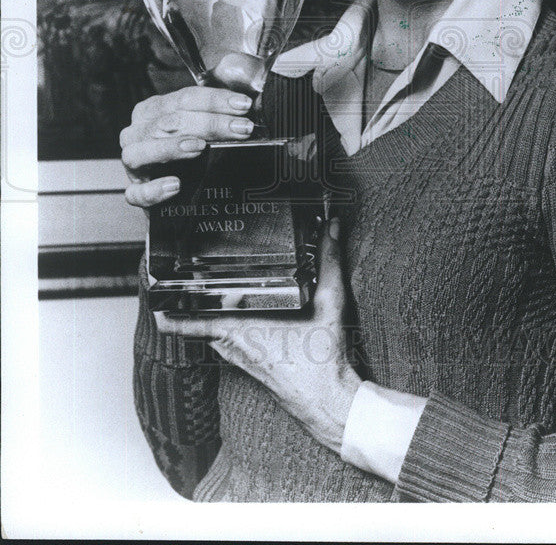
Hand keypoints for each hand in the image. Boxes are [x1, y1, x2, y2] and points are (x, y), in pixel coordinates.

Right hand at [120, 85, 254, 209]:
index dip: (215, 100)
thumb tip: (244, 109)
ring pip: (141, 151)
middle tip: (240, 129)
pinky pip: (137, 193)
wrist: (169, 192)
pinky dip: (155, 189)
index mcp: (152, 110)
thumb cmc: (185, 154)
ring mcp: (132, 163)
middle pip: (169, 121)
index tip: (243, 105)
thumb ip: (212, 115)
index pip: (184, 98)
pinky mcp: (134, 192)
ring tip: (199, 148)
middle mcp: (137, 133)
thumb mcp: (196, 128)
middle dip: (209, 123)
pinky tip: (175, 185)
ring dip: (172, 147)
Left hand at [154, 219, 361, 454]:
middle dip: (186, 301)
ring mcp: (240, 355)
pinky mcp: (249, 360)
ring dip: (205, 312)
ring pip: (212, 331)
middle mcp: (234, 345)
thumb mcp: (329, 303)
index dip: (169, 313)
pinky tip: (236, 308)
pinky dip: (224, 323)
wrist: (327, 400)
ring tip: (198, 286)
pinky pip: (226, 339)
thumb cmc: (322, 360)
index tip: (151, 295)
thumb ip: (329, 262)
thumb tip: (331, 227)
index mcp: (243, 330)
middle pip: (199, 321)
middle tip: (173, 276)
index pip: (191, 324)